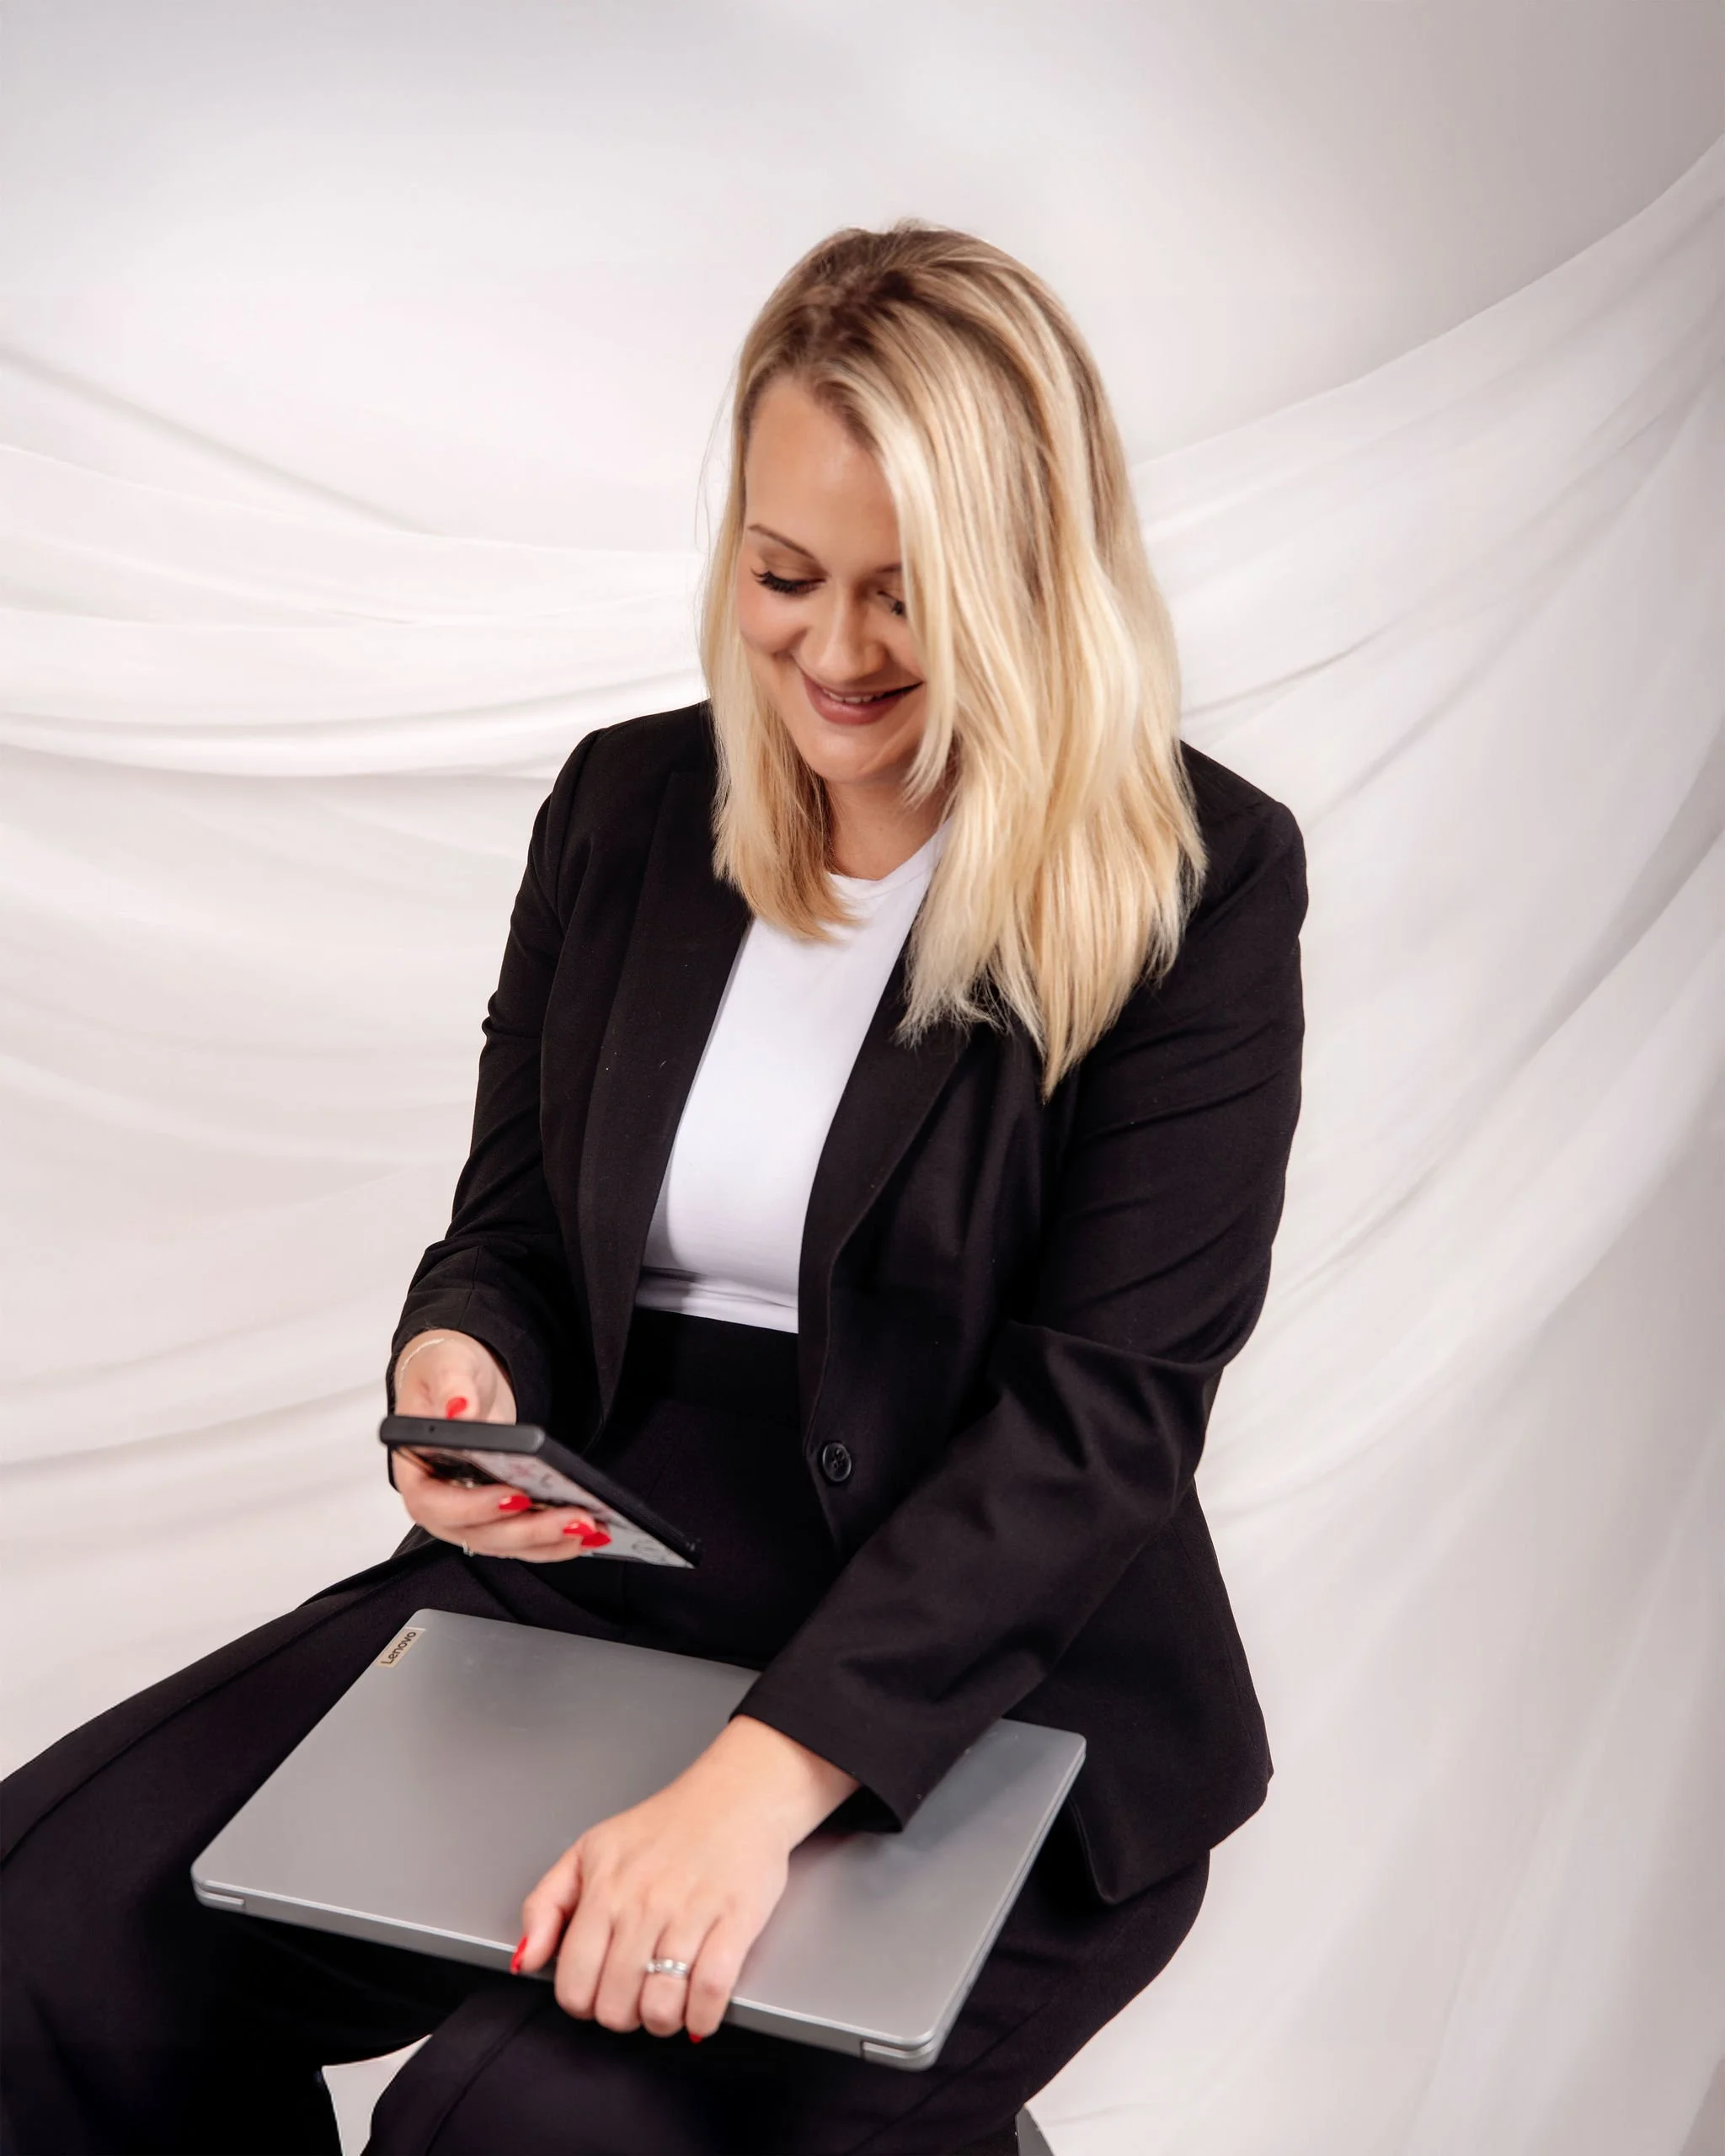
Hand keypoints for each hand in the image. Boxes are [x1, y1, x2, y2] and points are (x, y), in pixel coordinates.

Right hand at [390, 1329, 608, 1562]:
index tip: (515, 1496)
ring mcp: (467, 1513)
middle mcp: (438, 1500)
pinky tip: (587, 1533)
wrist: (465, 1382)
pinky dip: (553, 1541)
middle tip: (574, 1518)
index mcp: (415, 1468)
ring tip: (589, 1528)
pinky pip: (521, 1538)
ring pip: (504, 1542)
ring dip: (548, 1542)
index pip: (433, 1503)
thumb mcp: (449, 1367)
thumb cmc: (448, 1374)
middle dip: (528, 1531)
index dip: (473, 1508)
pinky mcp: (495, 1515)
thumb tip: (460, 1411)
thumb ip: (452, 1388)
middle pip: (477, 1533)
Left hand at [515, 1717, 859, 2038]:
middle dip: (624, 2016)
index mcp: (604, 1889)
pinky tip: (699, 2010)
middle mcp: (642, 1903)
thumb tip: (525, 1961)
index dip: (583, 2004)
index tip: (599, 1993)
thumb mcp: (590, 1850)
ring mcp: (690, 1913)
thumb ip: (545, 1903)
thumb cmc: (666, 1825)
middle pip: (616, 2006)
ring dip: (663, 2021)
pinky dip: (702, 2017)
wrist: (737, 1792)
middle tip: (636, 1997)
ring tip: (668, 2003)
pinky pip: (711, 1992)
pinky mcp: (736, 1919)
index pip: (574, 1984)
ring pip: (661, 2006)